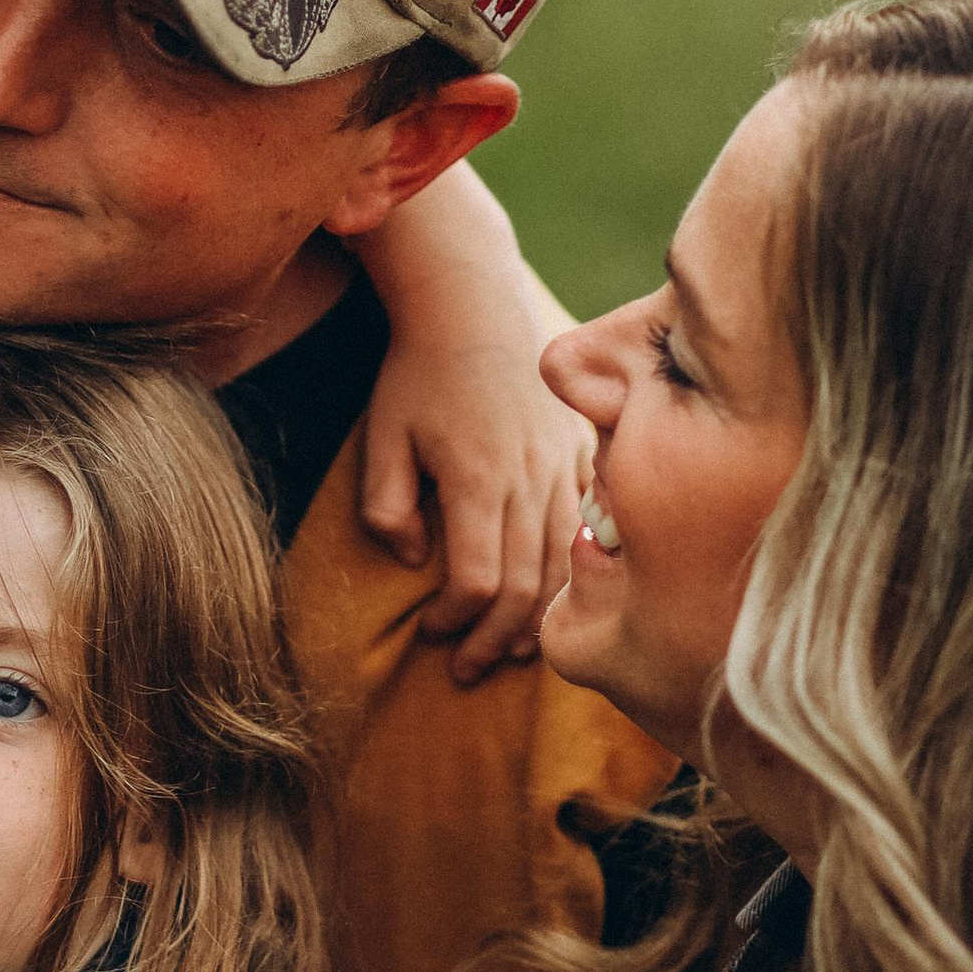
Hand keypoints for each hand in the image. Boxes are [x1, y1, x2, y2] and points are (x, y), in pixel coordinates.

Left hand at [360, 335, 591, 685]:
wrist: (473, 302)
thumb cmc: (418, 371)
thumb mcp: (382, 435)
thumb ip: (387, 505)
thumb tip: (414, 559)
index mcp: (477, 477)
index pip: (479, 579)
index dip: (456, 619)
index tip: (429, 631)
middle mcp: (530, 476)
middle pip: (526, 585)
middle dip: (494, 639)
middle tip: (466, 669)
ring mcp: (564, 463)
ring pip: (564, 564)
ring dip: (539, 617)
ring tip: (509, 651)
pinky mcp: (584, 451)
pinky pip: (590, 526)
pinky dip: (573, 572)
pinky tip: (555, 598)